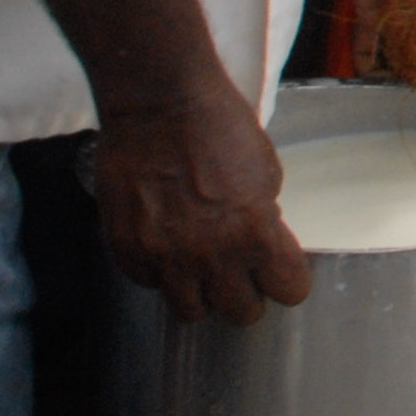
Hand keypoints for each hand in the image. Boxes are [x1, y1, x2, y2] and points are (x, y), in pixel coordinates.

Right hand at [94, 77, 312, 323]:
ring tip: (201, 266)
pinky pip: (149, 284)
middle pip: (241, 313)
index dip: (287, 280)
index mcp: (255, 234)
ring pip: (191, 311)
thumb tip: (262, 242)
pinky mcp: (127, 250)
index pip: (289, 292)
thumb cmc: (220, 125)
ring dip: (201, 292)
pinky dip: (160, 272)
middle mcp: (210, 256)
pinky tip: (166, 245)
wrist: (159, 102)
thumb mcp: (266, 171)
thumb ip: (265, 218)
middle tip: (242, 273)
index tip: (281, 271)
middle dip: (247, 294)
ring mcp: (164, 258)